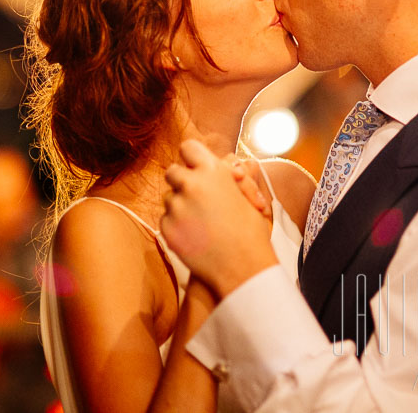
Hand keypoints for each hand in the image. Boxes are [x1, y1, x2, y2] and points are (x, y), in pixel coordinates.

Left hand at [161, 140, 279, 299]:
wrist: (243, 269)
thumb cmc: (250, 232)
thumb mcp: (246, 195)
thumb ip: (226, 177)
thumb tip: (218, 164)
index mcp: (212, 172)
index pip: (189, 148)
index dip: (193, 157)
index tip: (196, 167)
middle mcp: (190, 184)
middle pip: (173, 172)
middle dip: (182, 181)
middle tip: (196, 195)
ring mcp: (175, 206)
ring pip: (169, 197)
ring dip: (180, 205)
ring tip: (201, 222)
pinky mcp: (167, 227)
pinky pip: (166, 218)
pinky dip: (177, 225)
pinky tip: (195, 235)